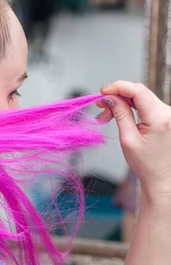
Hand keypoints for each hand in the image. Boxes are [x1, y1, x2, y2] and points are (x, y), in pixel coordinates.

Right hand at [97, 81, 170, 203]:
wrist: (161, 177)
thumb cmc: (146, 164)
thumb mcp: (128, 139)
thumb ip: (120, 114)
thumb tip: (111, 97)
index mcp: (160, 118)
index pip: (138, 91)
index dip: (118, 87)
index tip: (103, 91)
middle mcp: (168, 112)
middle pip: (139, 92)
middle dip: (117, 95)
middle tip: (100, 106)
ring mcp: (168, 113)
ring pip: (141, 97)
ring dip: (122, 102)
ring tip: (107, 115)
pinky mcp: (165, 116)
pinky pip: (146, 104)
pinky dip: (131, 106)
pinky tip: (119, 114)